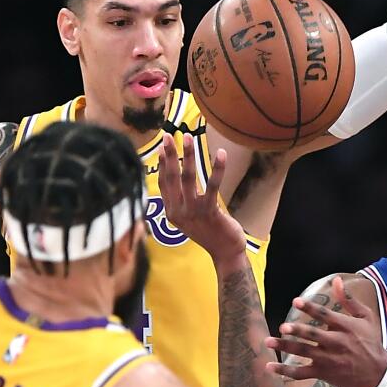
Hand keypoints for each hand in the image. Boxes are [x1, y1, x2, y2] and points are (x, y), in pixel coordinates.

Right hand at [157, 134, 244, 263]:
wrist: (224, 251)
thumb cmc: (209, 232)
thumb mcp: (189, 218)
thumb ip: (181, 201)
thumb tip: (178, 180)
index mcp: (171, 212)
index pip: (163, 183)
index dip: (162, 164)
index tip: (162, 147)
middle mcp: (178, 211)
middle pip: (171, 177)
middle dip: (169, 154)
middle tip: (168, 135)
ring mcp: (192, 212)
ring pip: (187, 178)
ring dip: (187, 155)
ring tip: (188, 137)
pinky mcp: (209, 211)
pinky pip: (212, 185)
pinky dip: (217, 168)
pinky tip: (221, 153)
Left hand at [264, 277, 384, 386]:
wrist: (377, 372)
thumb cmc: (371, 341)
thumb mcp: (366, 317)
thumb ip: (349, 299)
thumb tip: (336, 280)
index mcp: (346, 327)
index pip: (325, 315)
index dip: (310, 308)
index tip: (296, 301)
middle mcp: (336, 343)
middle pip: (313, 335)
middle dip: (297, 331)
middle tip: (282, 327)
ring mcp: (328, 360)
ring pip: (303, 352)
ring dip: (285, 347)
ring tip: (268, 342)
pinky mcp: (323, 373)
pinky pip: (301, 373)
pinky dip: (285, 371)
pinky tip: (270, 366)